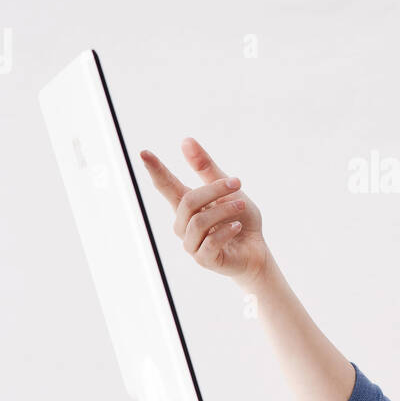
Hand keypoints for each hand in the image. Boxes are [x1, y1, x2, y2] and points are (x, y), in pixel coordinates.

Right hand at [139, 137, 271, 287]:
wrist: (256, 250)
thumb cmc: (240, 219)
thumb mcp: (228, 190)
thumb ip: (207, 168)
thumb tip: (185, 141)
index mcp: (187, 206)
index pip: (166, 186)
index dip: (156, 170)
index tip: (143, 152)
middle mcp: (184, 225)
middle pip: (188, 202)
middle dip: (214, 189)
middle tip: (237, 182)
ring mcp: (192, 244)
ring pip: (198, 221)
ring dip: (224, 210)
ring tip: (241, 205)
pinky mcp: (204, 260)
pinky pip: (210, 242)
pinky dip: (226, 231)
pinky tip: (237, 226)